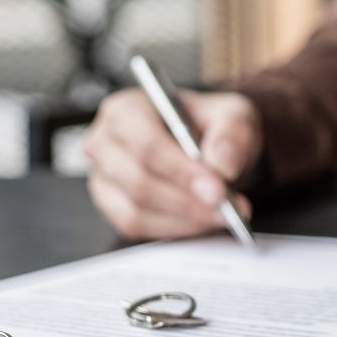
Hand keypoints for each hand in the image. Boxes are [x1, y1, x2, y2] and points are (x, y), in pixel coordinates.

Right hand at [83, 89, 261, 239]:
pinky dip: (174, 229)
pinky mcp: (112, 206)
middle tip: (225, 207)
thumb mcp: (233, 116)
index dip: (181, 170)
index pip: (147, 144)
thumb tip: (222, 164)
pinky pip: (136, 227)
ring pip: (136, 209)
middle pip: (139, 180)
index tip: (217, 189)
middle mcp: (105, 141)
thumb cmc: (212, 126)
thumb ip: (231, 134)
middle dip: (186, 199)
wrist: (209, 147)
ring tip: (223, 215)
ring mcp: (103, 176)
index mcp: (128, 108)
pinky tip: (202, 221)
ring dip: (184, 218)